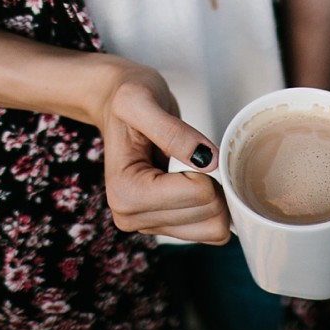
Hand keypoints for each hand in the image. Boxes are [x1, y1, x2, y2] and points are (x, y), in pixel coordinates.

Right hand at [97, 60, 230, 243]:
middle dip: (213, 181)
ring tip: (191, 166)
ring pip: (213, 228)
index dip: (206, 164)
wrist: (114, 105)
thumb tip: (207, 160)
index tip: (190, 145)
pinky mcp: (164, 226)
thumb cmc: (125, 99)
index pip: (200, 194)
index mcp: (126, 192)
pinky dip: (214, 204)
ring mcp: (148, 225)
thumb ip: (172, 131)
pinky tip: (195, 180)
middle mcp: (131, 216)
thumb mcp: (140, 101)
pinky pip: (209, 230)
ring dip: (215, 194)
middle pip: (210, 214)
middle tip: (193, 154)